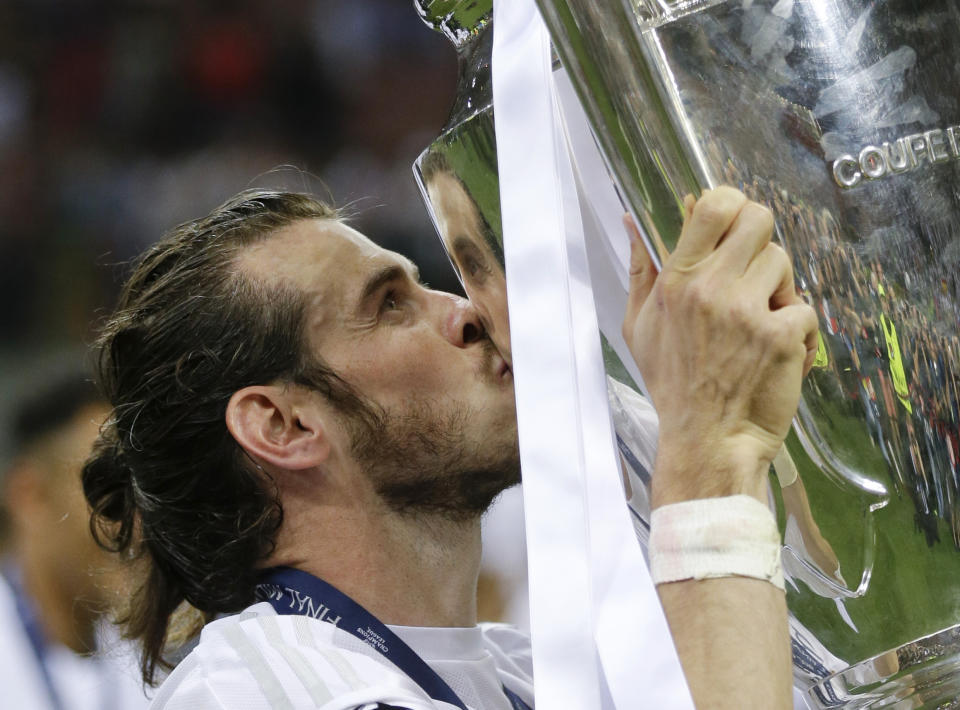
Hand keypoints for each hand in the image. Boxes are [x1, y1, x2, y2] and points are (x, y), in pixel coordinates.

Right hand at [622, 187, 817, 505]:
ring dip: (778, 288)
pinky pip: (804, 308)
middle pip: (759, 219)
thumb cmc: (673, 385)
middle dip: (760, 242)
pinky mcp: (781, 337)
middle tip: (753, 273)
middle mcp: (710, 288)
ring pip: (783, 263)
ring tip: (761, 322)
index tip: (731, 224)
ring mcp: (748, 311)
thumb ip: (641, 270)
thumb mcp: (639, 326)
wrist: (707, 441)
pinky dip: (796, 331)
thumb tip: (633, 223)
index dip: (731, 203)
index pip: (714, 206)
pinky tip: (776, 353)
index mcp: (676, 280)